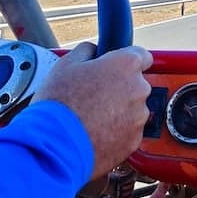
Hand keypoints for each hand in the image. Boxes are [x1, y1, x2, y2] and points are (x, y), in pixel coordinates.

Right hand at [32, 42, 152, 179]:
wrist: (55, 146)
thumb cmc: (59, 105)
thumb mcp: (66, 64)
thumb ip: (87, 51)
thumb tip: (92, 51)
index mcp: (125, 65)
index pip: (142, 55)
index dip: (127, 60)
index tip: (118, 66)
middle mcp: (139, 89)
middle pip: (136, 84)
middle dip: (119, 87)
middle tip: (93, 94)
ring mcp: (138, 117)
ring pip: (133, 109)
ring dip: (118, 111)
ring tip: (91, 117)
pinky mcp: (134, 141)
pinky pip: (129, 131)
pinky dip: (117, 132)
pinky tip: (95, 132)